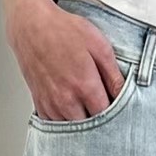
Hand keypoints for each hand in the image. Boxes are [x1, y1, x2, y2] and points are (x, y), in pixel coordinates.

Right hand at [6, 0, 125, 121]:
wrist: (31, 26)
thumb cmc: (64, 31)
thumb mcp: (99, 46)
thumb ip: (113, 74)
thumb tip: (123, 93)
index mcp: (85, 87)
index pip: (107, 116)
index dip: (115, 113)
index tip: (116, 105)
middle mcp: (67, 100)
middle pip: (89, 127)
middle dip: (99, 120)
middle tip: (101, 105)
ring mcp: (51, 104)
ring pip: (72, 128)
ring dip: (81, 121)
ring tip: (85, 105)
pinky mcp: (39, 103)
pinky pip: (55, 124)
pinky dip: (64, 119)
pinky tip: (70, 106)